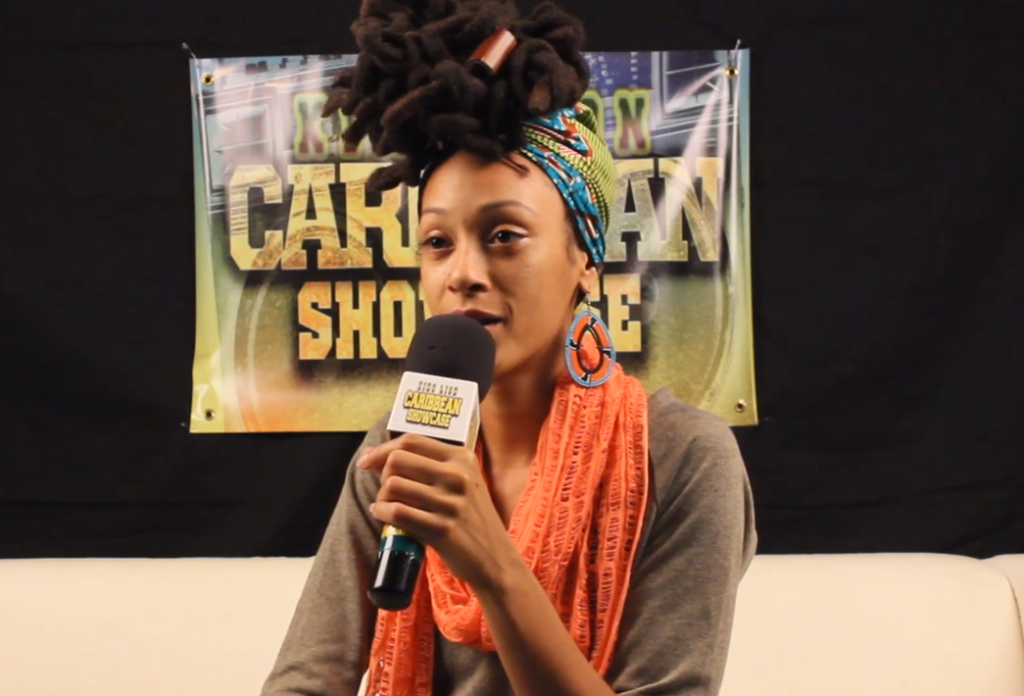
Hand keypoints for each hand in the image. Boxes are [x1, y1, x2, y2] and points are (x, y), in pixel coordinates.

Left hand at [357, 434, 519, 590]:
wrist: (494, 556)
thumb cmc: (471, 518)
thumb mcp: (461, 482)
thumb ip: (427, 466)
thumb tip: (375, 455)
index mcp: (462, 458)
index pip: (411, 440)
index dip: (382, 448)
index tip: (367, 460)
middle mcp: (457, 475)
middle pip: (397, 460)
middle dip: (383, 475)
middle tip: (388, 492)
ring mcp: (450, 502)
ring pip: (393, 485)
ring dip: (382, 497)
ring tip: (389, 507)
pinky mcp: (442, 529)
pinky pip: (398, 512)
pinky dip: (383, 513)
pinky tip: (385, 516)